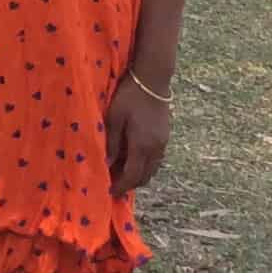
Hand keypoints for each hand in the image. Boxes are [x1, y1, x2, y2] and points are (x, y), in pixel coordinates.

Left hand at [105, 75, 170, 194]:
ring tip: (121, 176)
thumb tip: (106, 165)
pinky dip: (144, 166)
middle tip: (113, 186)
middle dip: (129, 185)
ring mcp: (163, 143)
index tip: (108, 192)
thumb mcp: (113, 118)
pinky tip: (132, 161)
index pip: (132, 175)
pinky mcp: (165, 136)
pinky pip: (155, 160)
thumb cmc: (128, 97)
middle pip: (144, 177)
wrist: (153, 80)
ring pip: (152, 170)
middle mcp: (156, 148)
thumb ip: (111, 143)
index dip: (120, 186)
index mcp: (142, 145)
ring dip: (138, 176)